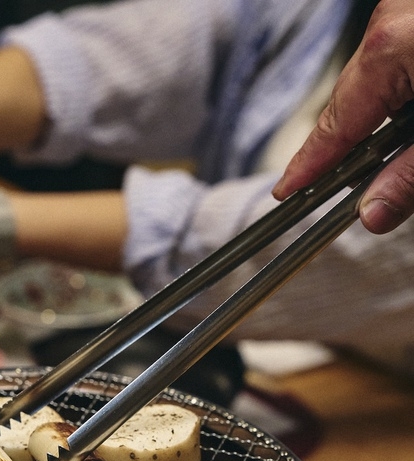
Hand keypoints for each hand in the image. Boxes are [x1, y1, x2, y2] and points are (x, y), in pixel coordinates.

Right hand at [273, 0, 413, 232]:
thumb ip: (412, 175)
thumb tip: (370, 215)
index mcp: (390, 49)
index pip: (333, 126)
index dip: (309, 166)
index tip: (285, 193)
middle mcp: (390, 20)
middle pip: (354, 100)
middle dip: (356, 143)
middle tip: (348, 185)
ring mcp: (406, 7)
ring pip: (378, 76)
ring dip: (388, 112)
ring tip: (402, 145)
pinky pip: (398, 53)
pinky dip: (404, 83)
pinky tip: (411, 109)